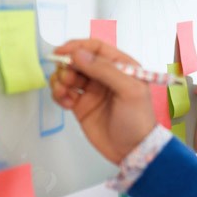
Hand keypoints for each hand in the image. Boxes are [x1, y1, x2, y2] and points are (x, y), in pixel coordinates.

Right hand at [49, 39, 156, 164]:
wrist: (132, 150)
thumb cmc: (137, 118)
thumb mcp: (129, 90)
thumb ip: (105, 70)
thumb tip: (78, 54)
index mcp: (121, 66)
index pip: (96, 48)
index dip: (78, 46)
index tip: (62, 52)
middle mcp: (105, 75)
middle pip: (78, 60)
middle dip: (67, 66)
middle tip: (67, 79)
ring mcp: (91, 90)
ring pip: (68, 75)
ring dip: (61, 80)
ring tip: (65, 93)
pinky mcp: (80, 105)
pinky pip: (63, 92)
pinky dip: (59, 94)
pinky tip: (66, 103)